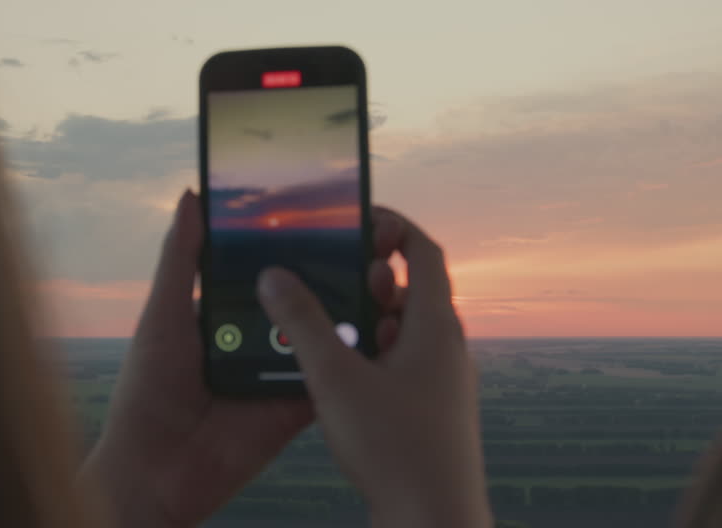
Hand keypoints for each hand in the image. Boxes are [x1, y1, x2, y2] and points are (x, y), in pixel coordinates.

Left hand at [79, 191, 399, 527]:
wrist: (155, 471)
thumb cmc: (147, 390)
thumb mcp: (164, 314)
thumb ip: (181, 258)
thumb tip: (192, 195)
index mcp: (226, 310)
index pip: (265, 268)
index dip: (292, 241)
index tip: (327, 209)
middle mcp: (257, 336)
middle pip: (302, 296)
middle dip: (335, 271)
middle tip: (369, 240)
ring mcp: (280, 371)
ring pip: (325, 333)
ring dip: (352, 309)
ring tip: (382, 278)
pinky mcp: (298, 404)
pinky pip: (331, 376)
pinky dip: (354, 359)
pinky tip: (382, 331)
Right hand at [257, 208, 491, 527]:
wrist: (433, 520)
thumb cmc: (394, 448)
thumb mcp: (334, 377)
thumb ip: (301, 322)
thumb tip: (273, 274)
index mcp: (435, 325)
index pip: (424, 251)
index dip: (392, 227)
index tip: (355, 222)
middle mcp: (447, 347)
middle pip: (411, 288)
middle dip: (366, 278)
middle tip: (327, 280)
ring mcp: (443, 380)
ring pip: (403, 329)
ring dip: (364, 319)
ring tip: (323, 330)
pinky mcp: (433, 410)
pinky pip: (402, 363)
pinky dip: (370, 354)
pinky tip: (336, 376)